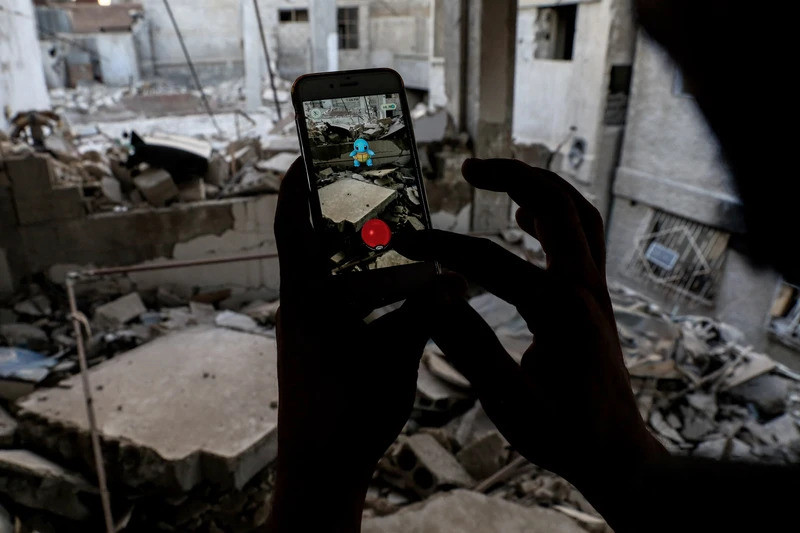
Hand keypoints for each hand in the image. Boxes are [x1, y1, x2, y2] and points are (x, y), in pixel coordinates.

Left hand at [265, 158, 447, 531]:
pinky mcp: (319, 347)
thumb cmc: (348, 416)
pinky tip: (393, 289)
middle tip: (371, 189)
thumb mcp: (393, 361)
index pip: (292, 229)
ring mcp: (308, 329)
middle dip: (337, 213)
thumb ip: (423, 316)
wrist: (321, 468)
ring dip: (353, 251)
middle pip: (313, 244)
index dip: (297, 187)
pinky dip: (363, 285)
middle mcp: (300, 308)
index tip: (309, 155)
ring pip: (329, 274)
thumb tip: (458, 282)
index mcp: (307, 302)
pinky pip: (340, 301)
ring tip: (389, 234)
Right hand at [395, 159, 666, 520]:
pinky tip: (526, 217)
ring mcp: (595, 290)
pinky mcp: (596, 298)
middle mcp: (582, 288)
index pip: (489, 260)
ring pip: (577, 213)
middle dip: (511, 177)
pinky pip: (582, 237)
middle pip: (554, 206)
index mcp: (557, 310)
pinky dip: (555, 214)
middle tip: (469, 167)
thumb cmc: (565, 436)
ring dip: (540, 187)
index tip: (402, 240)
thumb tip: (431, 298)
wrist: (617, 455)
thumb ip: (470, 349)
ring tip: (498, 177)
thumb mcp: (509, 404)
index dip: (441, 247)